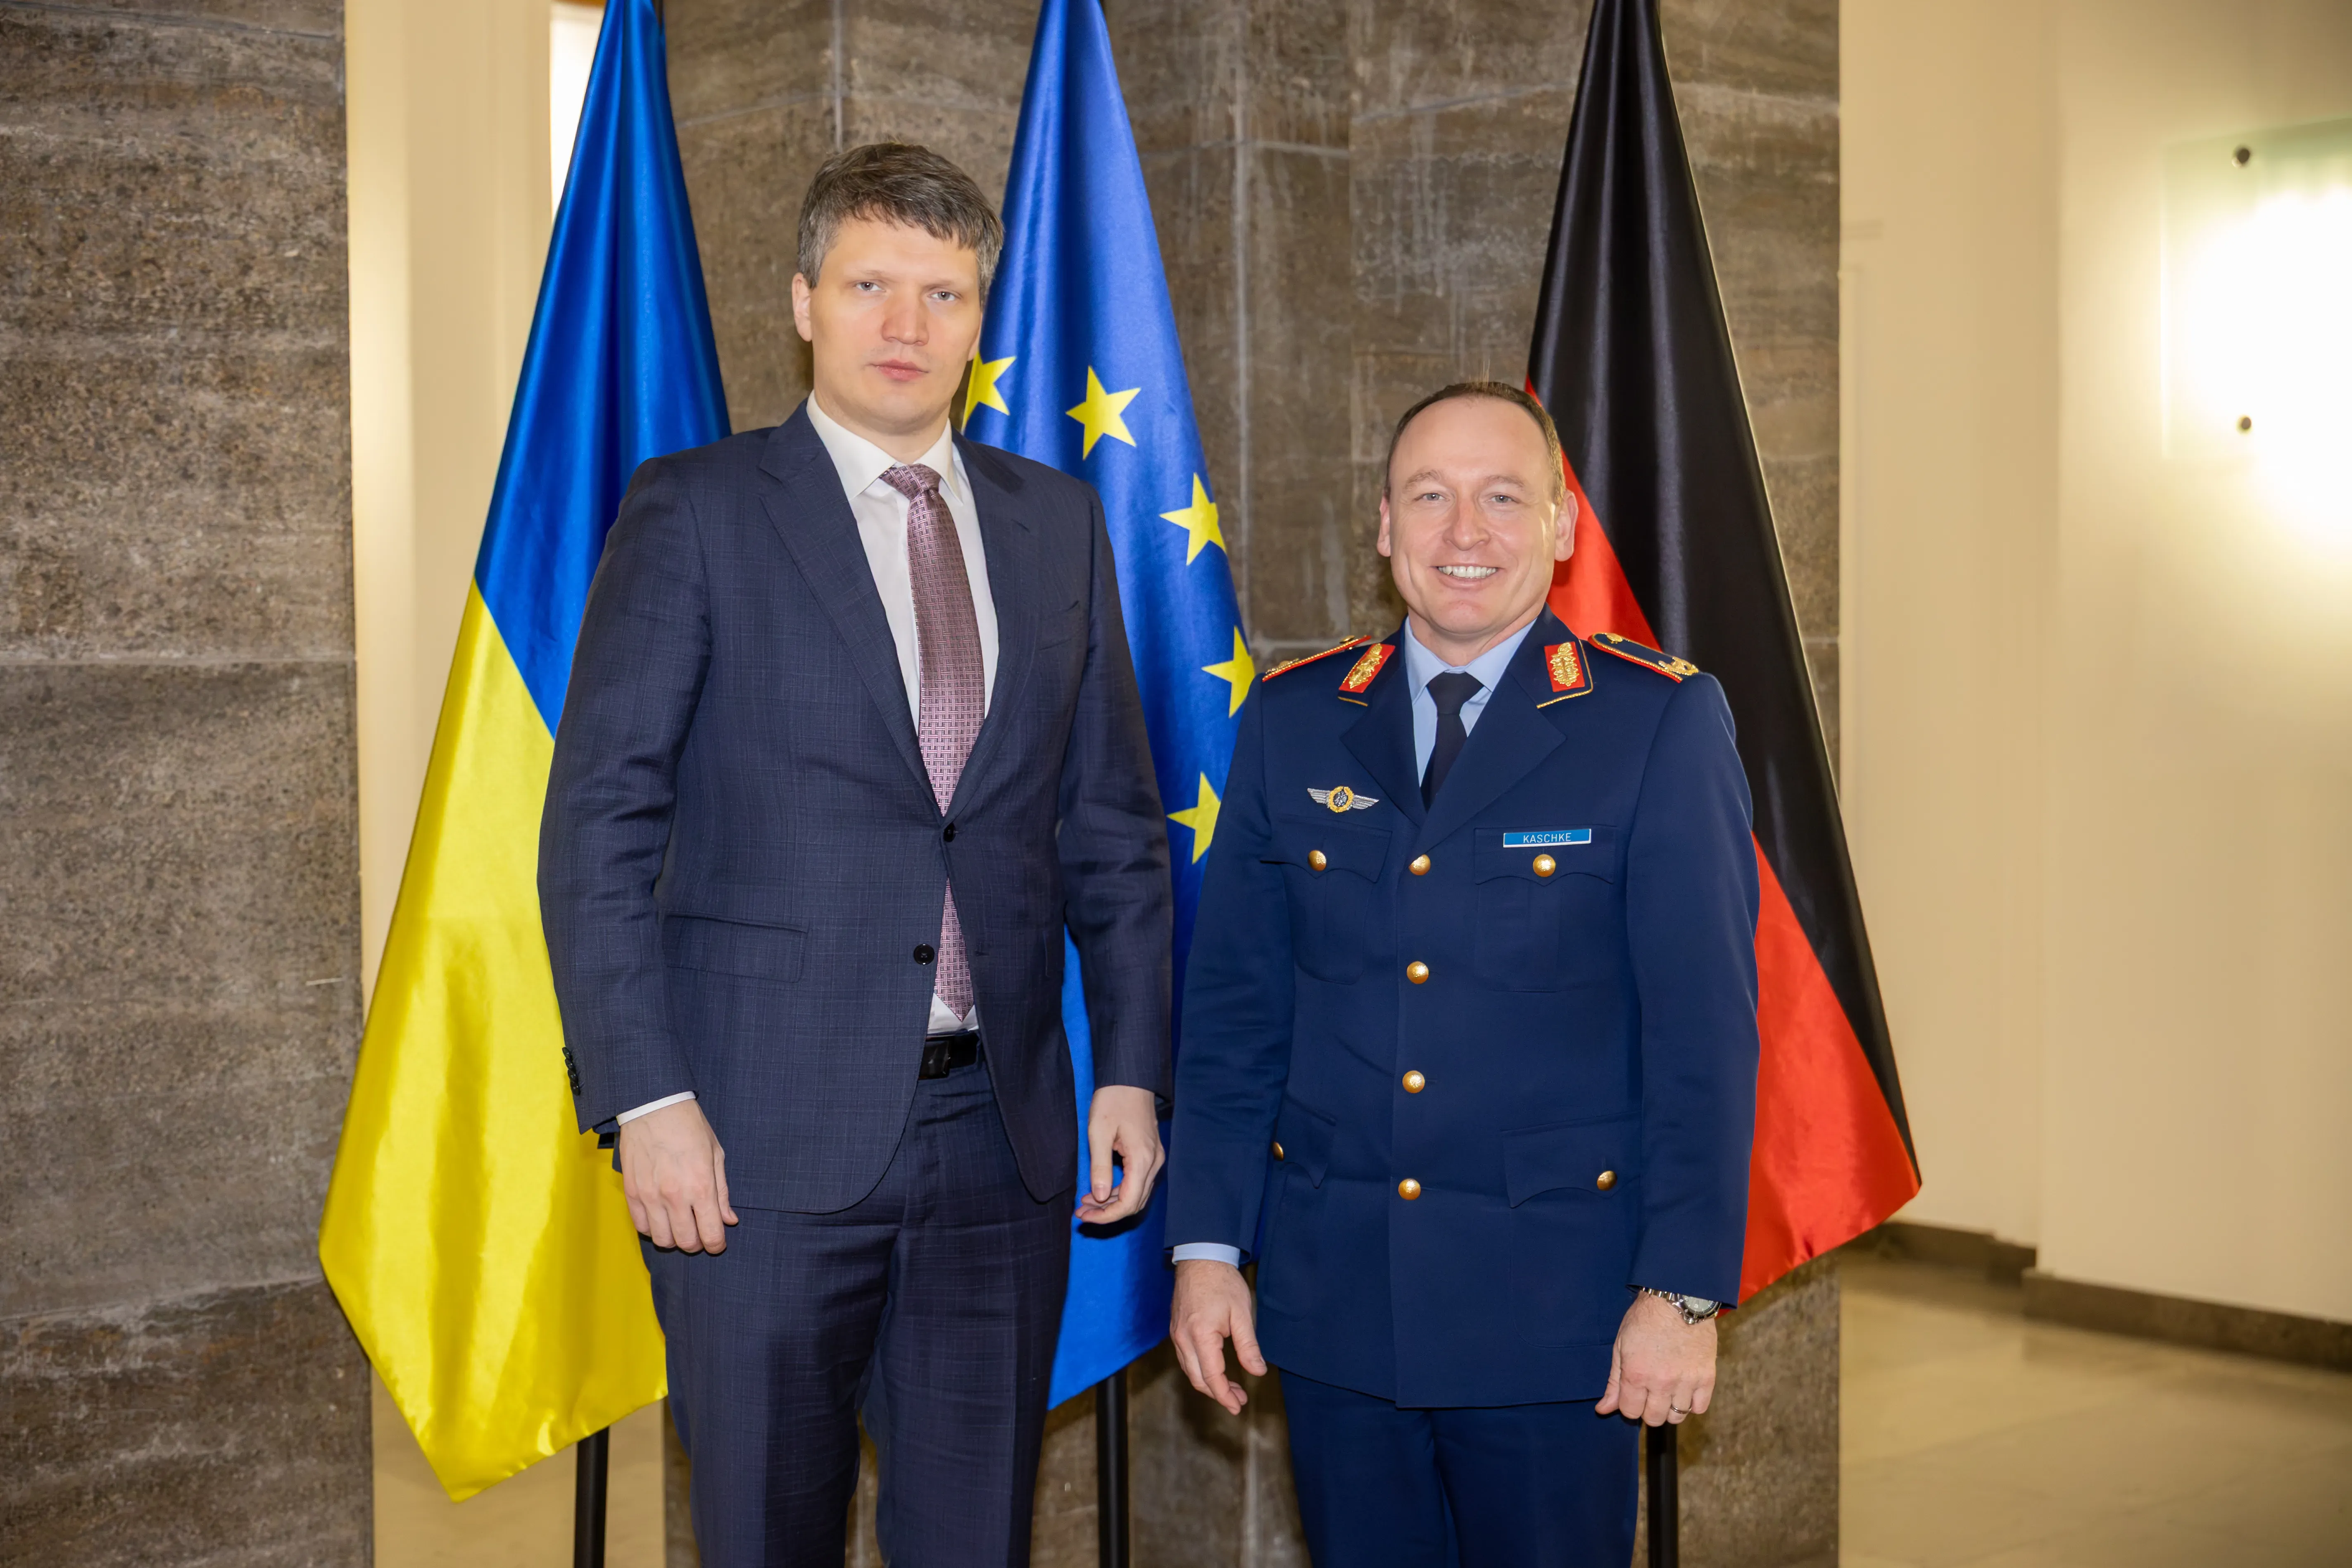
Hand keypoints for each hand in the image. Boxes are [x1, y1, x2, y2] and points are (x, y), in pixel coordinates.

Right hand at [616, 1099, 737, 1252]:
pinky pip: (640, 1226)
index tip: (717, 1243)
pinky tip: (660, 1217)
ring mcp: (650, 1196)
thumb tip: (729, 1220)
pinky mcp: (632, 1192)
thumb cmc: (689, 1127)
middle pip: (685, 1242)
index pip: (711, 1234)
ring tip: (679, 1225)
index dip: (716, 1245)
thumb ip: (722, 1192)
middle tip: (699, 1233)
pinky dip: (652, 1228)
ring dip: (673, 1238)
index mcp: (701, 1187)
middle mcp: (675, 1196)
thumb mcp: (716, 1155)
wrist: (654, 1106)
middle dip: (696, 1244)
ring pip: (661, 1239)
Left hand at [1076, 1085, 1163, 1223]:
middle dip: (1107, 1212)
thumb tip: (1099, 1197)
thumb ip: (1099, 1166)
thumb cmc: (1113, 1100)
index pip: (1128, 1203)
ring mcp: (1155, 1158)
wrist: (1130, 1079)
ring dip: (1112, 1203)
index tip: (1084, 1216)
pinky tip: (1100, 1189)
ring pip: (1136, 1194)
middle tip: (1081, 1211)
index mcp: (1142, 1159)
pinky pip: (1137, 1182)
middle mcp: (1154, 1162)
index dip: (1106, 1216)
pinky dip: (1119, 1190)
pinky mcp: (1150, 1154)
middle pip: (1134, 1203)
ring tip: (1086, 1203)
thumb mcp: (1099, 1132)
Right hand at [1170, 1258, 1266, 1414]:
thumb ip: (1248, 1346)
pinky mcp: (1176, 1329)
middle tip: (1238, 1400)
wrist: (1200, 1258)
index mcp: (1200, 1336)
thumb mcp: (1241, 1314)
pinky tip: (1215, 1369)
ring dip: (1209, 1383)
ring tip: (1231, 1388)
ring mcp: (1176, 1334)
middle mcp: (1183, 1339)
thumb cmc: (1222, 1283)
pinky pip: (1185, 1358)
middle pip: (1197, 1379)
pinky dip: (1200, 1370)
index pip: (1212, 1377)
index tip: (1238, 1406)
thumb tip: (1258, 1372)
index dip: (1225, 1395)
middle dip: (1218, 1394)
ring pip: (1190, 1370)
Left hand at [1597, 1292, 1716, 1424]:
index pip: (1630, 1412)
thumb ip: (1614, 1381)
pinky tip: (1684, 1389)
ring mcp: (1686, 1381)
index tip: (1633, 1393)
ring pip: (1676, 1416)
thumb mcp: (1621, 1346)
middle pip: (1653, 1418)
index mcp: (1636, 1374)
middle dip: (1648, 1409)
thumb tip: (1603, 1409)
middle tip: (1650, 1392)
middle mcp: (1661, 1382)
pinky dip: (1691, 1403)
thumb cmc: (1645, 1319)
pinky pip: (1699, 1407)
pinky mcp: (1707, 1377)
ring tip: (1667, 1390)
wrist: (1677, 1298)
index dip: (1629, 1404)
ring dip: (1669, 1407)